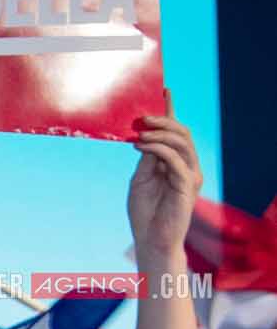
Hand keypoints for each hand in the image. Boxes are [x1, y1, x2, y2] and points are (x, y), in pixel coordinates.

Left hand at [127, 114, 201, 262]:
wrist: (151, 238)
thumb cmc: (145, 211)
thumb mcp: (141, 178)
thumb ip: (147, 158)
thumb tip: (143, 135)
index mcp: (175, 163)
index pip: (175, 132)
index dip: (170, 110)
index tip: (164, 90)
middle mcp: (187, 166)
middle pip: (182, 133)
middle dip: (163, 120)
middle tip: (141, 117)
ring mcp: (189, 175)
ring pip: (182, 143)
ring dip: (160, 132)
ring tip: (139, 131)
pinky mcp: (187, 185)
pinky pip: (176, 160)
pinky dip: (158, 148)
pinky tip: (141, 145)